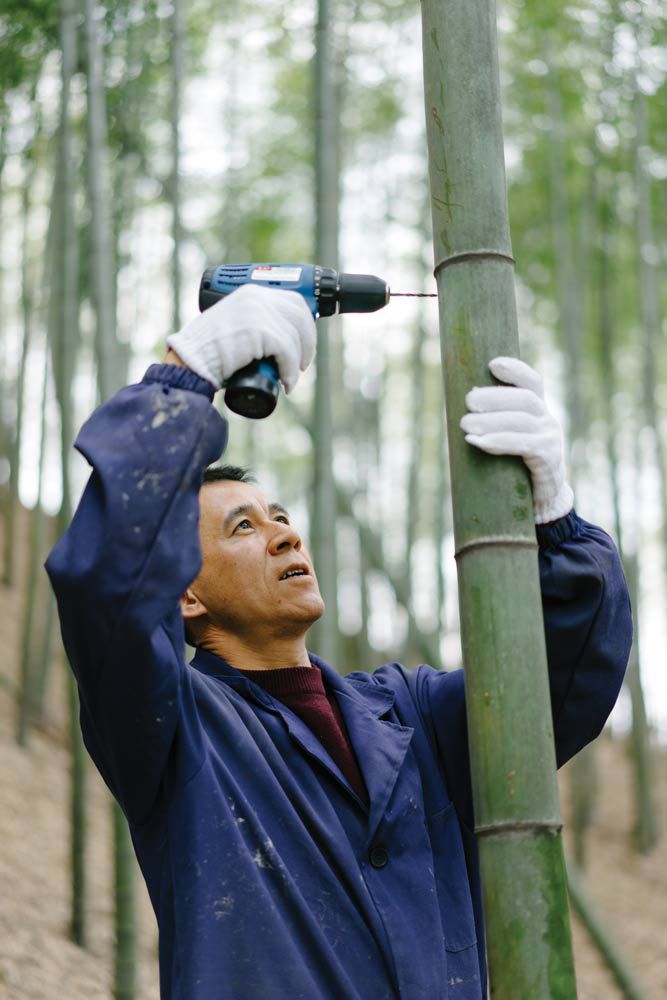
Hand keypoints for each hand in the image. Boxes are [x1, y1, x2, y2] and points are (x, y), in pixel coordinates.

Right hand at [166, 284, 315, 392]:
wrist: (190, 361)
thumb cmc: (209, 353)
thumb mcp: (235, 328)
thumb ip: (255, 325)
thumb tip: (283, 339)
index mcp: (251, 293)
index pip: (294, 300)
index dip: (305, 323)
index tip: (305, 344)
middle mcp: (256, 297)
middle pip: (299, 315)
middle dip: (307, 342)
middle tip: (302, 364)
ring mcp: (256, 312)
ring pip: (295, 336)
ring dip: (297, 362)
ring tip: (290, 378)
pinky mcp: (258, 330)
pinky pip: (287, 351)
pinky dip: (290, 371)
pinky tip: (287, 383)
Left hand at [459, 356, 573, 523]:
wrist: (541, 501)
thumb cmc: (516, 467)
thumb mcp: (508, 439)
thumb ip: (493, 423)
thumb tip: (463, 408)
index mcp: (538, 410)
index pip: (532, 382)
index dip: (515, 370)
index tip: (493, 364)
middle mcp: (547, 419)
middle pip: (524, 399)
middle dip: (494, 397)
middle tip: (468, 401)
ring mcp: (551, 438)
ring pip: (521, 420)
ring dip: (491, 421)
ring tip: (464, 425)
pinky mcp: (548, 458)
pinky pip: (524, 445)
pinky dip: (498, 442)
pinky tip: (477, 442)